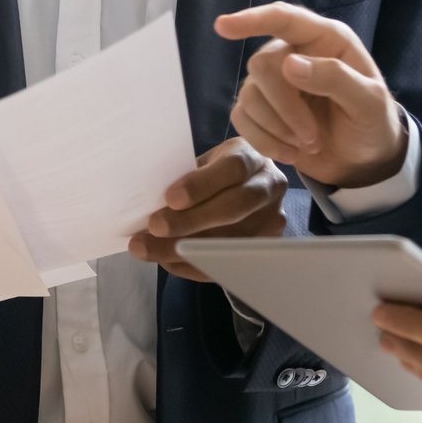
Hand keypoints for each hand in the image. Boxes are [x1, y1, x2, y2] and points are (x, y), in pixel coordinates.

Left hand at [127, 138, 289, 281]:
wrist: (251, 188)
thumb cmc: (218, 173)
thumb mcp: (207, 162)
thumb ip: (187, 175)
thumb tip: (150, 200)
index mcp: (252, 157)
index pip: (233, 168)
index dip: (202, 185)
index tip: (170, 198)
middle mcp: (269, 187)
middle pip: (235, 207)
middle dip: (191, 221)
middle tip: (155, 227)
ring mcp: (272, 220)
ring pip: (230, 241)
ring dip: (185, 249)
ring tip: (148, 249)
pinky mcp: (267, 248)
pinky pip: (228, 264)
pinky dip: (194, 265)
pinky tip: (167, 261)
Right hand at [214, 2, 407, 187]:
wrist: (364, 162)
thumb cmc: (372, 122)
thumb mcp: (370, 102)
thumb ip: (336, 78)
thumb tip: (289, 64)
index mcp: (324, 39)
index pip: (283, 18)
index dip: (252, 19)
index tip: (223, 26)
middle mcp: (293, 53)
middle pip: (262, 66)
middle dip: (284, 107)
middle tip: (312, 138)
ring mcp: (274, 83)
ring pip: (249, 96)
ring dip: (277, 129)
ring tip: (308, 145)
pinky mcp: (261, 112)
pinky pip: (241, 119)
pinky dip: (264, 141)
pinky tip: (290, 153)